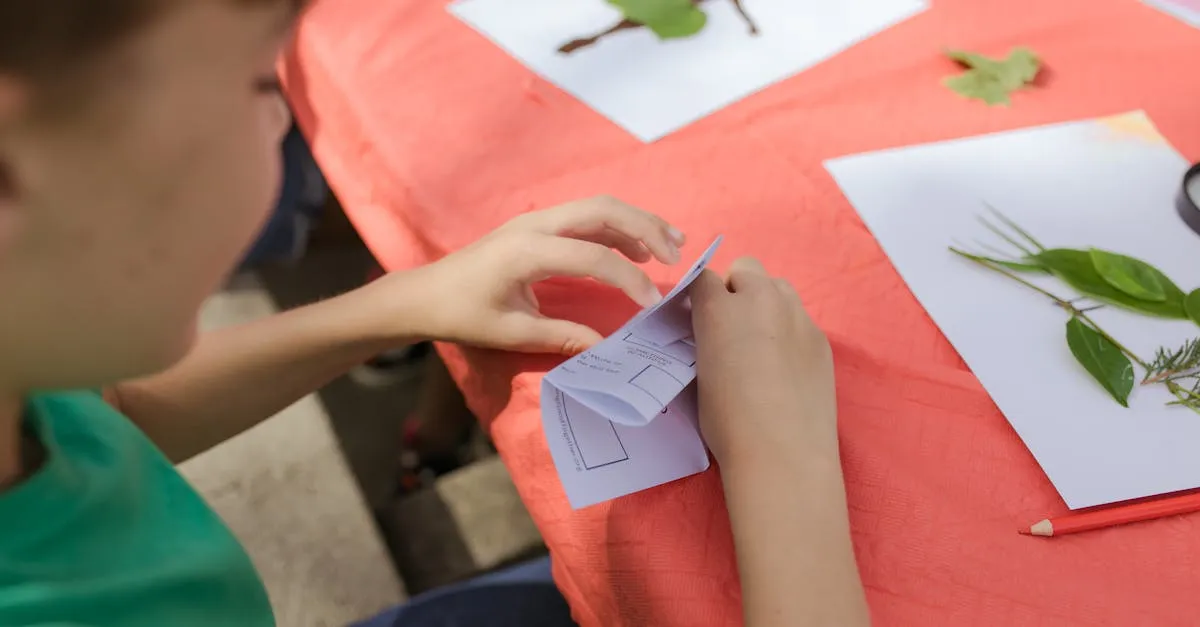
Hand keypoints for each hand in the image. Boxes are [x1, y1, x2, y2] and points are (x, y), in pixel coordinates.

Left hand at [376, 196, 685, 354]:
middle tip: (676, 256)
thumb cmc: (462, 315)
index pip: (592, 256)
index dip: (628, 279)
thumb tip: (608, 349)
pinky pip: (586, 216)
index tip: (652, 304)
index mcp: (526, 250)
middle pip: (603, 210)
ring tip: (671, 245)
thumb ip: (563, 337)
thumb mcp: (511, 333)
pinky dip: (618, 227)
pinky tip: (639, 249)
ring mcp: (537, 220)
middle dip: (645, 228)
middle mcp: (535, 224)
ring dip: (637, 222)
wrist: (425, 294)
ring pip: (598, 207)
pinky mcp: (539, 225)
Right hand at [690, 257, 835, 466]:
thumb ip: (705, 340)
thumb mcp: (700, 374)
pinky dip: (788, 330)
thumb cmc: (728, 422)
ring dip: (765, 302)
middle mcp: (760, 301)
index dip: (699, 295)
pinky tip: (786, 366)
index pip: (703, 277)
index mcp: (719, 310)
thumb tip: (711, 334)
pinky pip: (800, 318)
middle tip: (731, 326)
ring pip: (778, 287)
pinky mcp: (821, 338)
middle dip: (735, 289)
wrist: (783, 453)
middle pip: (745, 269)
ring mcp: (797, 316)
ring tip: (761, 341)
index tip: (697, 316)